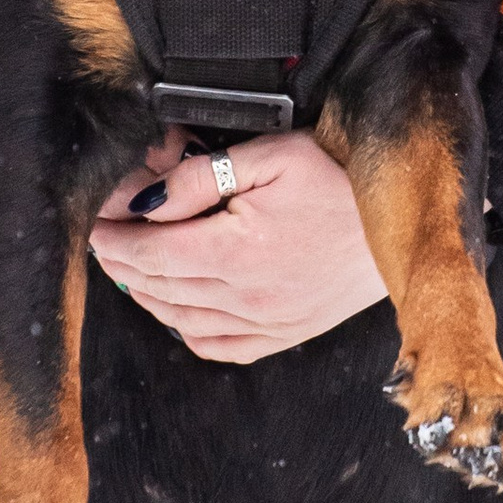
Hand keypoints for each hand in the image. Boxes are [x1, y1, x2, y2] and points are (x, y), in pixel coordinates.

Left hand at [89, 127, 387, 363]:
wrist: (407, 223)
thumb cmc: (341, 180)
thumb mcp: (271, 156)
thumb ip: (199, 179)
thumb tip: (145, 203)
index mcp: (237, 251)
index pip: (149, 252)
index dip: (112, 238)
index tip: (95, 221)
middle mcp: (247, 297)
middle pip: (157, 285)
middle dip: (120, 261)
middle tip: (103, 239)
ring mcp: (267, 323)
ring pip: (180, 319)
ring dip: (145, 294)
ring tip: (128, 268)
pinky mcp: (285, 335)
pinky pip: (217, 345)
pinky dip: (185, 329)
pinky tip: (175, 307)